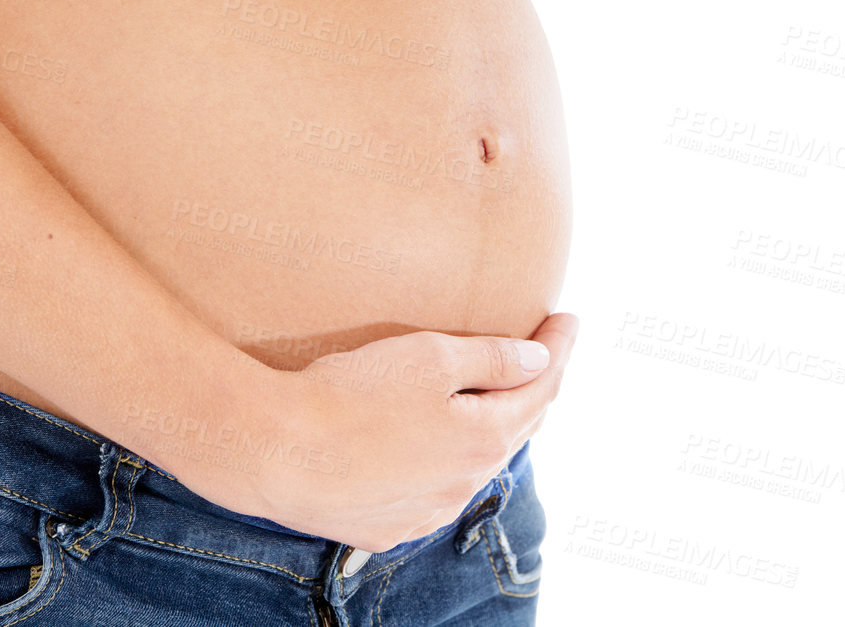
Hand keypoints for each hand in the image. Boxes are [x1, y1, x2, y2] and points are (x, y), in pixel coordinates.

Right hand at [183, 313, 578, 553]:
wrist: (276, 452)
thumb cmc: (350, 394)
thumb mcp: (429, 357)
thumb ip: (492, 359)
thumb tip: (540, 359)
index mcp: (483, 439)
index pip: (541, 387)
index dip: (559, 349)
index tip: (568, 318)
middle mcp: (463, 485)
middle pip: (514, 429)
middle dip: (533, 389)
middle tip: (544, 353)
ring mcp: (425, 512)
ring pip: (473, 465)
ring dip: (488, 430)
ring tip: (491, 398)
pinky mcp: (386, 526)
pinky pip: (431, 491)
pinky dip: (444, 462)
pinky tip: (431, 446)